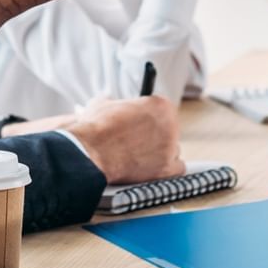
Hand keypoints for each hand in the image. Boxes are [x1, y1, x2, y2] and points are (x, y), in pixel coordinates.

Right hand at [65, 94, 184, 182]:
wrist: (90, 154)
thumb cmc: (96, 128)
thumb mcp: (102, 103)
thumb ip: (113, 101)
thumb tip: (108, 98)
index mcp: (160, 104)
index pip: (163, 108)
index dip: (149, 115)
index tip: (141, 121)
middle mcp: (170, 125)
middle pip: (170, 128)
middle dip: (156, 133)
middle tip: (139, 139)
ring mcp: (170, 148)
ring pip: (173, 148)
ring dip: (161, 151)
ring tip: (140, 154)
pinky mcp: (167, 169)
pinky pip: (177, 167)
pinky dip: (167, 168)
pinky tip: (153, 167)